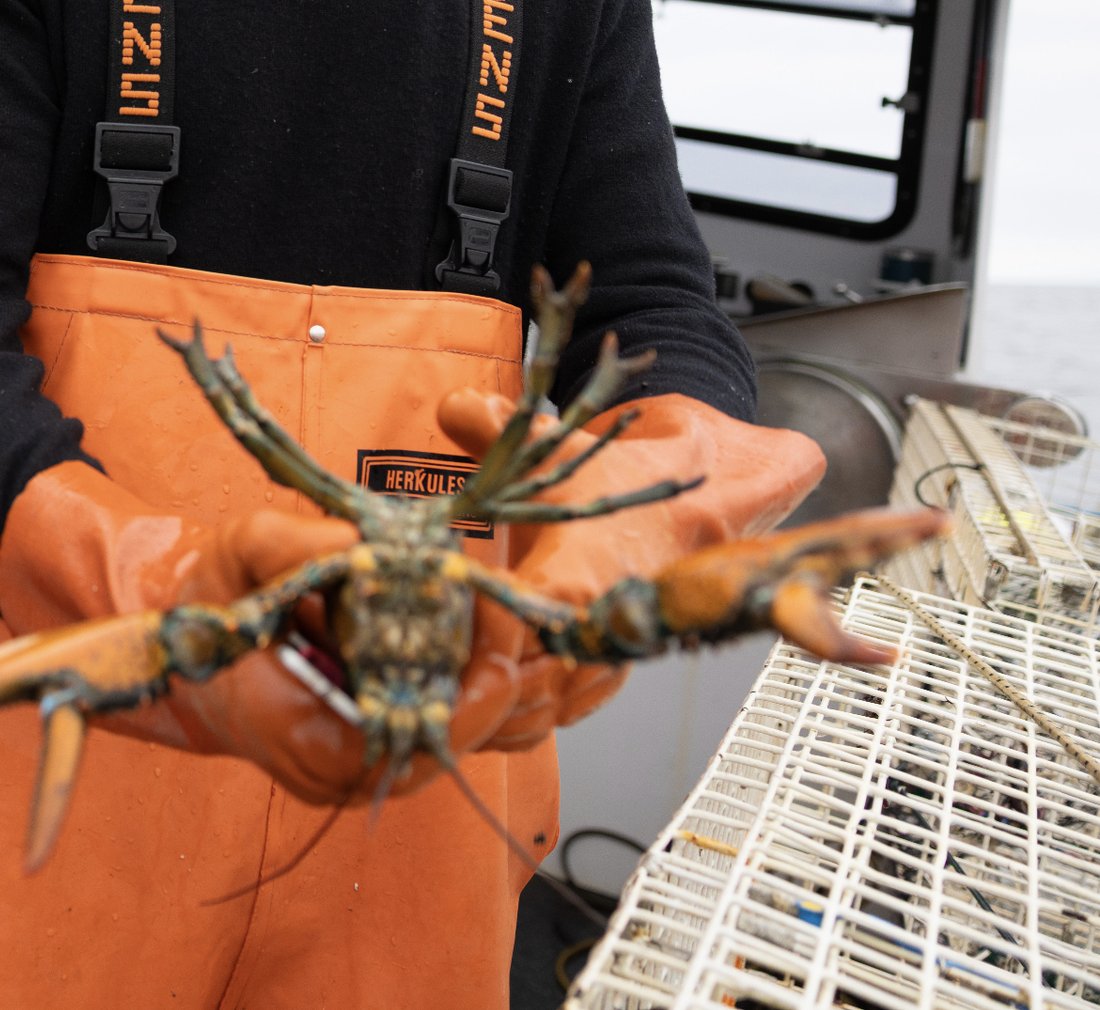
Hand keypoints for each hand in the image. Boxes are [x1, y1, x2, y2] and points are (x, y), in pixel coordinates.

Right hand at [0, 462, 522, 804]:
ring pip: (447, 736)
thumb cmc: (208, 610)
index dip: (462, 704)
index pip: (402, 749)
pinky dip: (462, 675)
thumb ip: (284, 545)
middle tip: (508, 605)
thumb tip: (357, 544)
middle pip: (441, 746)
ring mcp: (358, 765)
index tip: (497, 646)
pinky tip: (472, 621)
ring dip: (480, 675)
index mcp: (298, 739)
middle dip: (486, 679)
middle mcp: (337, 770)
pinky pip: (437, 720)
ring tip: (496, 606)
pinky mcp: (375, 743)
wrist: (187, 653)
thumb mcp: (232, 557)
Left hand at [436, 389, 823, 748]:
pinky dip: (518, 719)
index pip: (519, 633)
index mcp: (580, 578)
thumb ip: (497, 427)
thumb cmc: (627, 486)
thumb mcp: (561, 448)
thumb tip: (454, 406)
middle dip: (472, 693)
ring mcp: (605, 659)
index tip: (433, 638)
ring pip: (543, 714)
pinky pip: (560, 714)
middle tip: (421, 684)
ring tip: (441, 698)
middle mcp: (596, 631)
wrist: (703, 511)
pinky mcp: (606, 674)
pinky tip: (479, 706)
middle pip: (527, 693)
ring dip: (491, 714)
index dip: (474, 644)